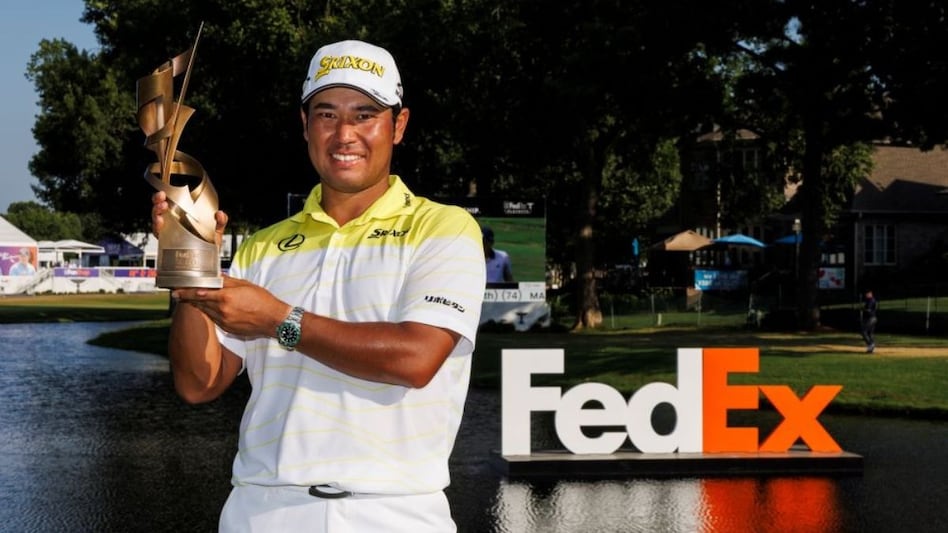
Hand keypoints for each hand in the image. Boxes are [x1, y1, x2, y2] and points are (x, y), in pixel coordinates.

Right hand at [151, 190, 228, 246]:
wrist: (208, 263)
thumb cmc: (208, 245)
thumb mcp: (216, 230)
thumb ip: (220, 221)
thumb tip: (220, 214)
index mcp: (181, 216)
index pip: (169, 203)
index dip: (164, 196)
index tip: (165, 192)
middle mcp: (172, 223)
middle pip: (159, 209)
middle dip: (157, 201)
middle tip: (162, 197)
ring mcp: (168, 233)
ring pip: (156, 219)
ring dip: (157, 211)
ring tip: (162, 207)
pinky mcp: (166, 243)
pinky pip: (158, 234)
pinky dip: (157, 227)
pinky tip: (160, 222)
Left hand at [172, 275, 290, 338]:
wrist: (273, 320)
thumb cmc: (263, 301)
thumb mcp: (245, 285)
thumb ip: (227, 282)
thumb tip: (215, 278)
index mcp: (225, 297)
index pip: (199, 294)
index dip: (186, 293)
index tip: (177, 291)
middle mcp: (222, 310)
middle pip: (199, 304)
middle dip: (189, 299)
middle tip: (180, 294)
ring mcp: (224, 321)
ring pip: (206, 312)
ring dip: (198, 306)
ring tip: (192, 300)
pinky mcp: (227, 329)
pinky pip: (214, 319)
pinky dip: (210, 313)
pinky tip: (211, 309)